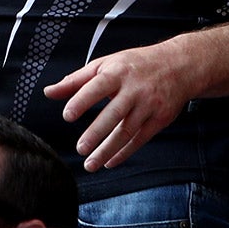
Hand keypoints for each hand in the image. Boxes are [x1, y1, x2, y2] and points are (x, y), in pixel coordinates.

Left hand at [42, 40, 191, 170]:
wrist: (179, 65)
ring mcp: (149, 104)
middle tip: (80, 148)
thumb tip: (49, 92)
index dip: (82, 100)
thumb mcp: (105, 64)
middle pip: (113, 113)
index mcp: (117, 71)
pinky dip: (124, 153)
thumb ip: (76, 80)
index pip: (97, 86)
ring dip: (107, 150)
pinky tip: (110, 162)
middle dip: (96, 133)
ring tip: (90, 163)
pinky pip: (140, 139)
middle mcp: (134, 88)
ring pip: (126, 131)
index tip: (67, 115)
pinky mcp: (159, 119)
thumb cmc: (135, 64)